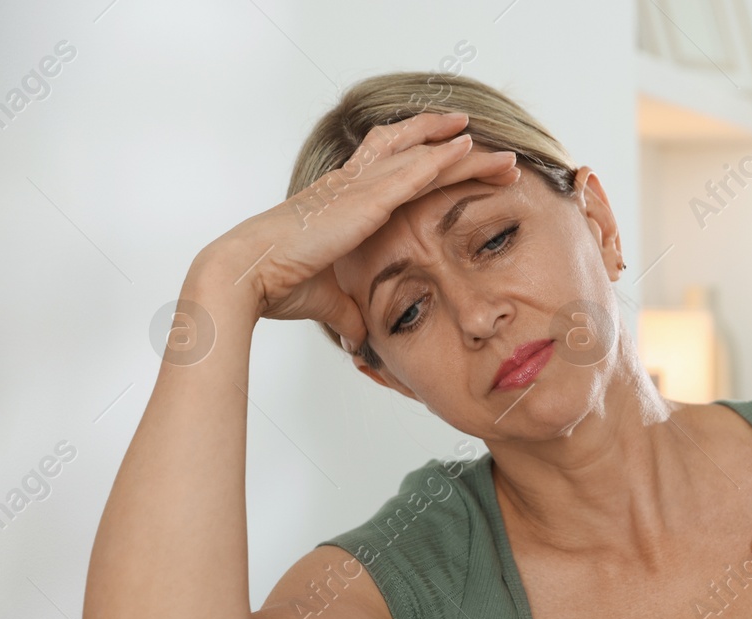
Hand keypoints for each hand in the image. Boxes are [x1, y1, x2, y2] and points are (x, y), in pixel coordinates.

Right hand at [193, 111, 519, 351]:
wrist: (249, 276)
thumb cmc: (277, 285)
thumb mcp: (328, 301)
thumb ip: (349, 314)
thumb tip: (361, 337)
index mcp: (342, 201)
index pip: (390, 167)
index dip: (422, 157)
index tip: (452, 155)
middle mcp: (352, 184)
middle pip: (411, 151)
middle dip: (452, 147)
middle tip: (492, 153)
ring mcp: (359, 187)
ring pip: (421, 155)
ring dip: (463, 153)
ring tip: (502, 155)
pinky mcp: (366, 200)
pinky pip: (414, 171)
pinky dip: (444, 158)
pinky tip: (469, 150)